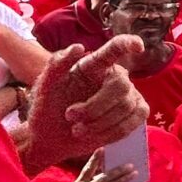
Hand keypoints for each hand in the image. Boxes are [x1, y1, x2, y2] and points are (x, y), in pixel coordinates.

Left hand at [26, 36, 147, 172]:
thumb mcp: (44, 86)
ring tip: (77, 130)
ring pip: (126, 107)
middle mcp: (114, 76)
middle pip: (121, 86)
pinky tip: (93, 135)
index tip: (138, 46)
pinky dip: (110, 133)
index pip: (114, 49)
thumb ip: (56, 65)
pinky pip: (133, 123)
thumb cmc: (48, 108)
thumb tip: (79, 47)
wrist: (51, 137)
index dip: (127, 44)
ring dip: (98, 124)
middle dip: (94, 107)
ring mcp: (129, 95)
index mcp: (93, 65)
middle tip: (70, 117)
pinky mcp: (135, 114)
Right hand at [56, 152, 137, 181]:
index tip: (102, 148)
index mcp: (81, 181)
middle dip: (117, 171)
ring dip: (124, 180)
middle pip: (104, 178)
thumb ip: (91, 174)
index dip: (94, 159)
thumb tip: (106, 162)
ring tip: (135, 172)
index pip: (88, 168)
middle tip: (129, 165)